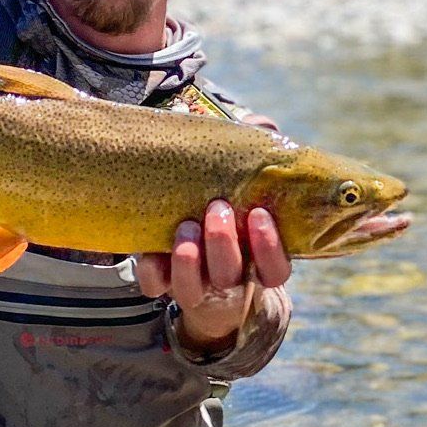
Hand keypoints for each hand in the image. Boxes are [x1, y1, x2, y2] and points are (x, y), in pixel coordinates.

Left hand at [137, 201, 291, 356]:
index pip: (274, 271)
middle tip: (218, 207)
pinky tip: (153, 248)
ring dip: (187, 259)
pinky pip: (154, 285)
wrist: (202, 257)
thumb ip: (255, 191)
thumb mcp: (250, 208)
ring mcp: (195, 289)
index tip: (259, 213)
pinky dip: (152, 267)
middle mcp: (228, 283)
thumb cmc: (234, 219)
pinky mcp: (163, 287)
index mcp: (258, 268)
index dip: (268, 246)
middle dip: (222, 242)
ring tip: (187, 225)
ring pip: (191, 289)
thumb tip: (272, 136)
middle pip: (228, 277)